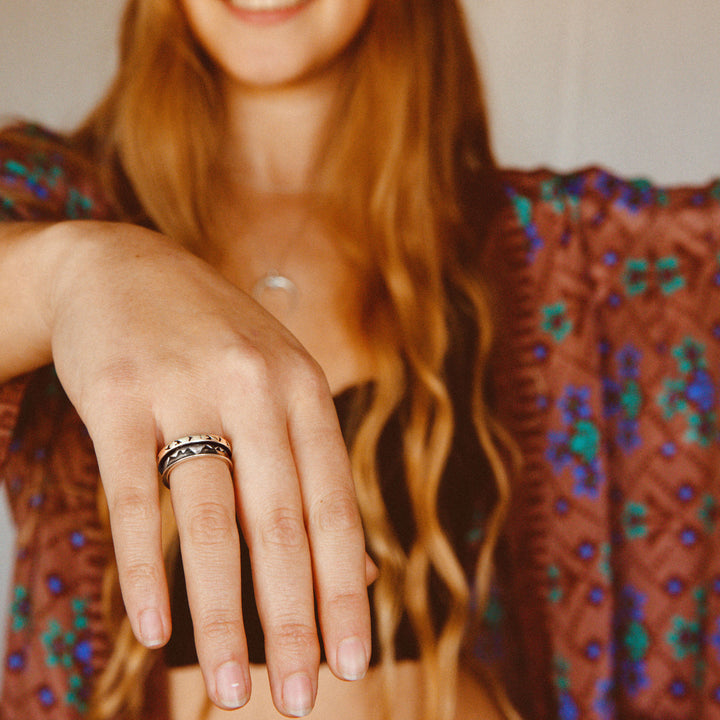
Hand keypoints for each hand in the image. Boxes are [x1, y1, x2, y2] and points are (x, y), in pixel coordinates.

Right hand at [47, 221, 370, 715]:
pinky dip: (147, 568)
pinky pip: (135, 498)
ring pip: (212, 522)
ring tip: (225, 692)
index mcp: (304, 390)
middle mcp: (256, 387)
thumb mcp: (280, 386)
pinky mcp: (118, 398)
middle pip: (281, 525)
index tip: (356, 661)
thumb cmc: (214, 341)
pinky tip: (153, 628)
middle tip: (302, 702)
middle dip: (293, 621)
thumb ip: (316, 469)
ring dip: (221, 616)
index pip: (336, 507)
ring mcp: (186, 389)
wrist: (125, 267)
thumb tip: (367, 566)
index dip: (348, 588)